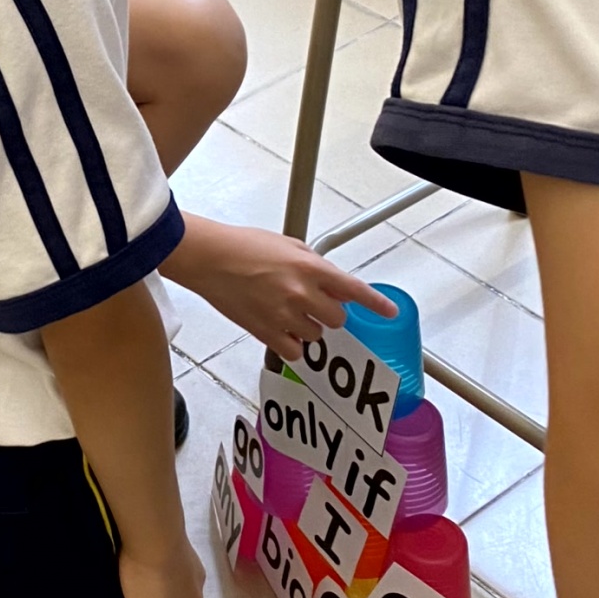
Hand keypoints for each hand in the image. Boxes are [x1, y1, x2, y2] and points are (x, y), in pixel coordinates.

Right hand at [165, 214, 391, 358]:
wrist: (209, 259)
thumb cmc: (243, 246)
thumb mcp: (287, 245)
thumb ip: (313, 264)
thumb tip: (328, 281)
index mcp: (310, 267)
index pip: (354, 290)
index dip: (376, 304)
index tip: (389, 313)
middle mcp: (301, 293)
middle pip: (337, 319)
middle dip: (328, 314)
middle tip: (312, 305)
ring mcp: (284, 316)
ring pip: (315, 337)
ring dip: (308, 328)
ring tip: (288, 313)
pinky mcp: (266, 333)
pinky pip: (293, 352)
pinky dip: (291, 345)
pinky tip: (280, 330)